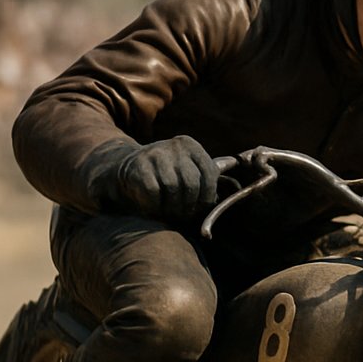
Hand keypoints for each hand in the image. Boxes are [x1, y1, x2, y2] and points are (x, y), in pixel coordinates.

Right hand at [93, 136, 220, 219]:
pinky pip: (154, 193)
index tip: (200, 208)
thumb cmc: (164, 177)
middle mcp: (174, 146)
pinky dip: (155, 206)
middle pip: (192, 184)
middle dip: (188, 206)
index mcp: (191, 146)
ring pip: (174, 189)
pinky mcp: (138, 166)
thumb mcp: (188, 172)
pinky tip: (152, 206)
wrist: (123, 171)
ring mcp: (155, 154)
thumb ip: (210, 177)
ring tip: (167, 211)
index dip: (207, 197)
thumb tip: (239, 183)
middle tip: (182, 215)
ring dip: (171, 207)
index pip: (209, 175)